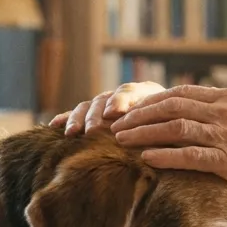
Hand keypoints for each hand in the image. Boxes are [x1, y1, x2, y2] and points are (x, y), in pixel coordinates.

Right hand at [50, 81, 166, 135]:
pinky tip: (54, 126)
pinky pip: (77, 114)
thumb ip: (167, 123)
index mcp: (143, 93)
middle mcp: (120, 96)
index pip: (128, 92)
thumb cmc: (172, 126)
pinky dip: (66, 118)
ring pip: (88, 107)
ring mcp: (105, 105)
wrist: (167, 121)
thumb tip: (170, 130)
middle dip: (97, 115)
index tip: (115, 113)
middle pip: (103, 100)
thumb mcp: (173, 122)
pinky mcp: (93, 115)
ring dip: (79, 119)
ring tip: (72, 133)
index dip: (120, 101)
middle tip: (93, 130)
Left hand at [109, 84, 226, 226]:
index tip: (128, 109)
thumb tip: (189, 114)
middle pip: (172, 107)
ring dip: (143, 133)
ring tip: (121, 140)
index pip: (180, 94)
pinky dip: (165, 155)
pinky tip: (146, 159)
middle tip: (114, 124)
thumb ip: (221, 115)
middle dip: (138, 115)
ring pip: (176, 128)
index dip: (150, 101)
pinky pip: (190, 156)